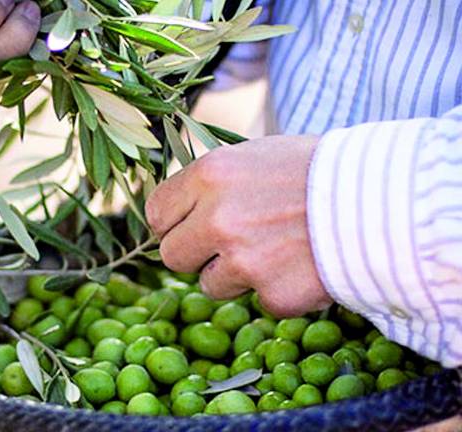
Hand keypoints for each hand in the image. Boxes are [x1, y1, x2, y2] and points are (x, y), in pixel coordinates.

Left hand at [145, 135, 331, 316]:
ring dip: (234, 275)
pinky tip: (301, 265)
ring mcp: (244, 260)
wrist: (384, 197)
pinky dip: (276, 289)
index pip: (156, 214)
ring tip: (274, 250)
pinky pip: (257, 301)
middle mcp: (218, 218)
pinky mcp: (273, 295)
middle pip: (172, 256)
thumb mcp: (255, 155)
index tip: (190, 226)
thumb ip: (211, 184)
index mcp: (209, 175)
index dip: (174, 223)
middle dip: (195, 254)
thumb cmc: (317, 170)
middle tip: (228, 244)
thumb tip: (177, 210)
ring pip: (209, 285)